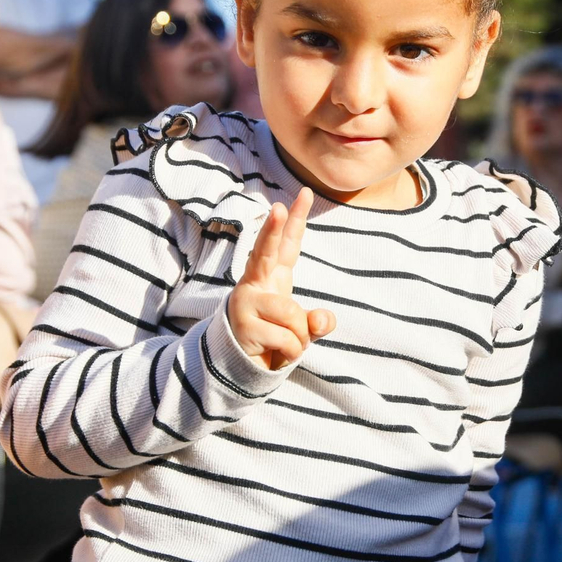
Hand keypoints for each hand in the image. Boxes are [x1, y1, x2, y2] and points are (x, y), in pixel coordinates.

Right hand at [228, 189, 335, 369]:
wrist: (241, 368)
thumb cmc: (274, 339)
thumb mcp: (302, 329)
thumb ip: (317, 323)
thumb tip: (321, 321)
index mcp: (272, 276)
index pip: (286, 243)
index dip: (295, 220)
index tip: (304, 193)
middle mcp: (255, 283)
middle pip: (265, 252)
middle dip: (272, 230)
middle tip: (277, 208)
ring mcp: (246, 303)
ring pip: (292, 315)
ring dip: (298, 338)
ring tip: (284, 345)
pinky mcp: (243, 326)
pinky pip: (287, 338)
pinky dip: (290, 353)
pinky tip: (274, 354)